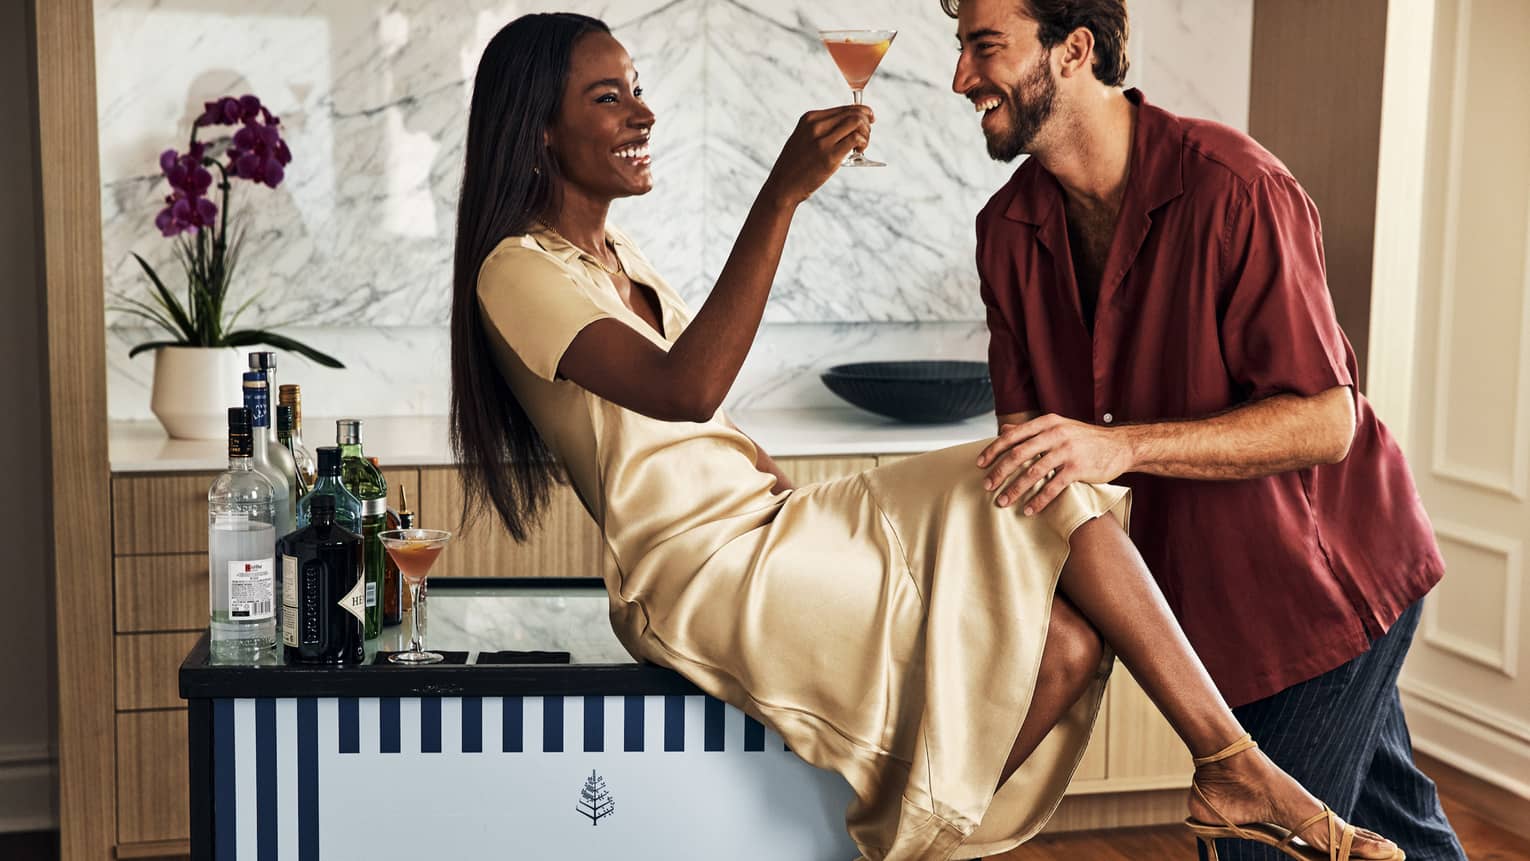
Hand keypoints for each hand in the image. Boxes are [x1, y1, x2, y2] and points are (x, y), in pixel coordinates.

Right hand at [762, 105, 874, 205]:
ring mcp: (822, 140)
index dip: (862, 112)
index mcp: (810, 118)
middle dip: (866, 123)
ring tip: (861, 146)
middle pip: (853, 113)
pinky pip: (855, 138)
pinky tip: (859, 151)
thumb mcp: (803, 138)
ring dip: (866, 133)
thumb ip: (822, 130)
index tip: (869, 119)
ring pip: (857, 123)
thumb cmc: (795, 166)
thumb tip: (849, 126)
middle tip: (865, 138)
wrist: (782, 186)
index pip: (845, 108)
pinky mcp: (830, 156)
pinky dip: (863, 142)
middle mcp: (816, 125)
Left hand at [976, 414, 1135, 513]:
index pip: (1013, 436)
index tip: (980, 464)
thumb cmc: (1084, 438)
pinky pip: (1053, 487)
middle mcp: (1056, 434)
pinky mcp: (1079, 468)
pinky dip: (1039, 500)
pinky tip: (1029, 509)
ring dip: (1015, 489)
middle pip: (1018, 454)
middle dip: (999, 472)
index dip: (993, 450)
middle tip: (987, 486)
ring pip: (1033, 472)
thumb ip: (1031, 430)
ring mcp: (1068, 450)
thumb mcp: (1058, 427)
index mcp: (1047, 422)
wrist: (1120, 445)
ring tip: (1003, 502)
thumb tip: (1003, 430)